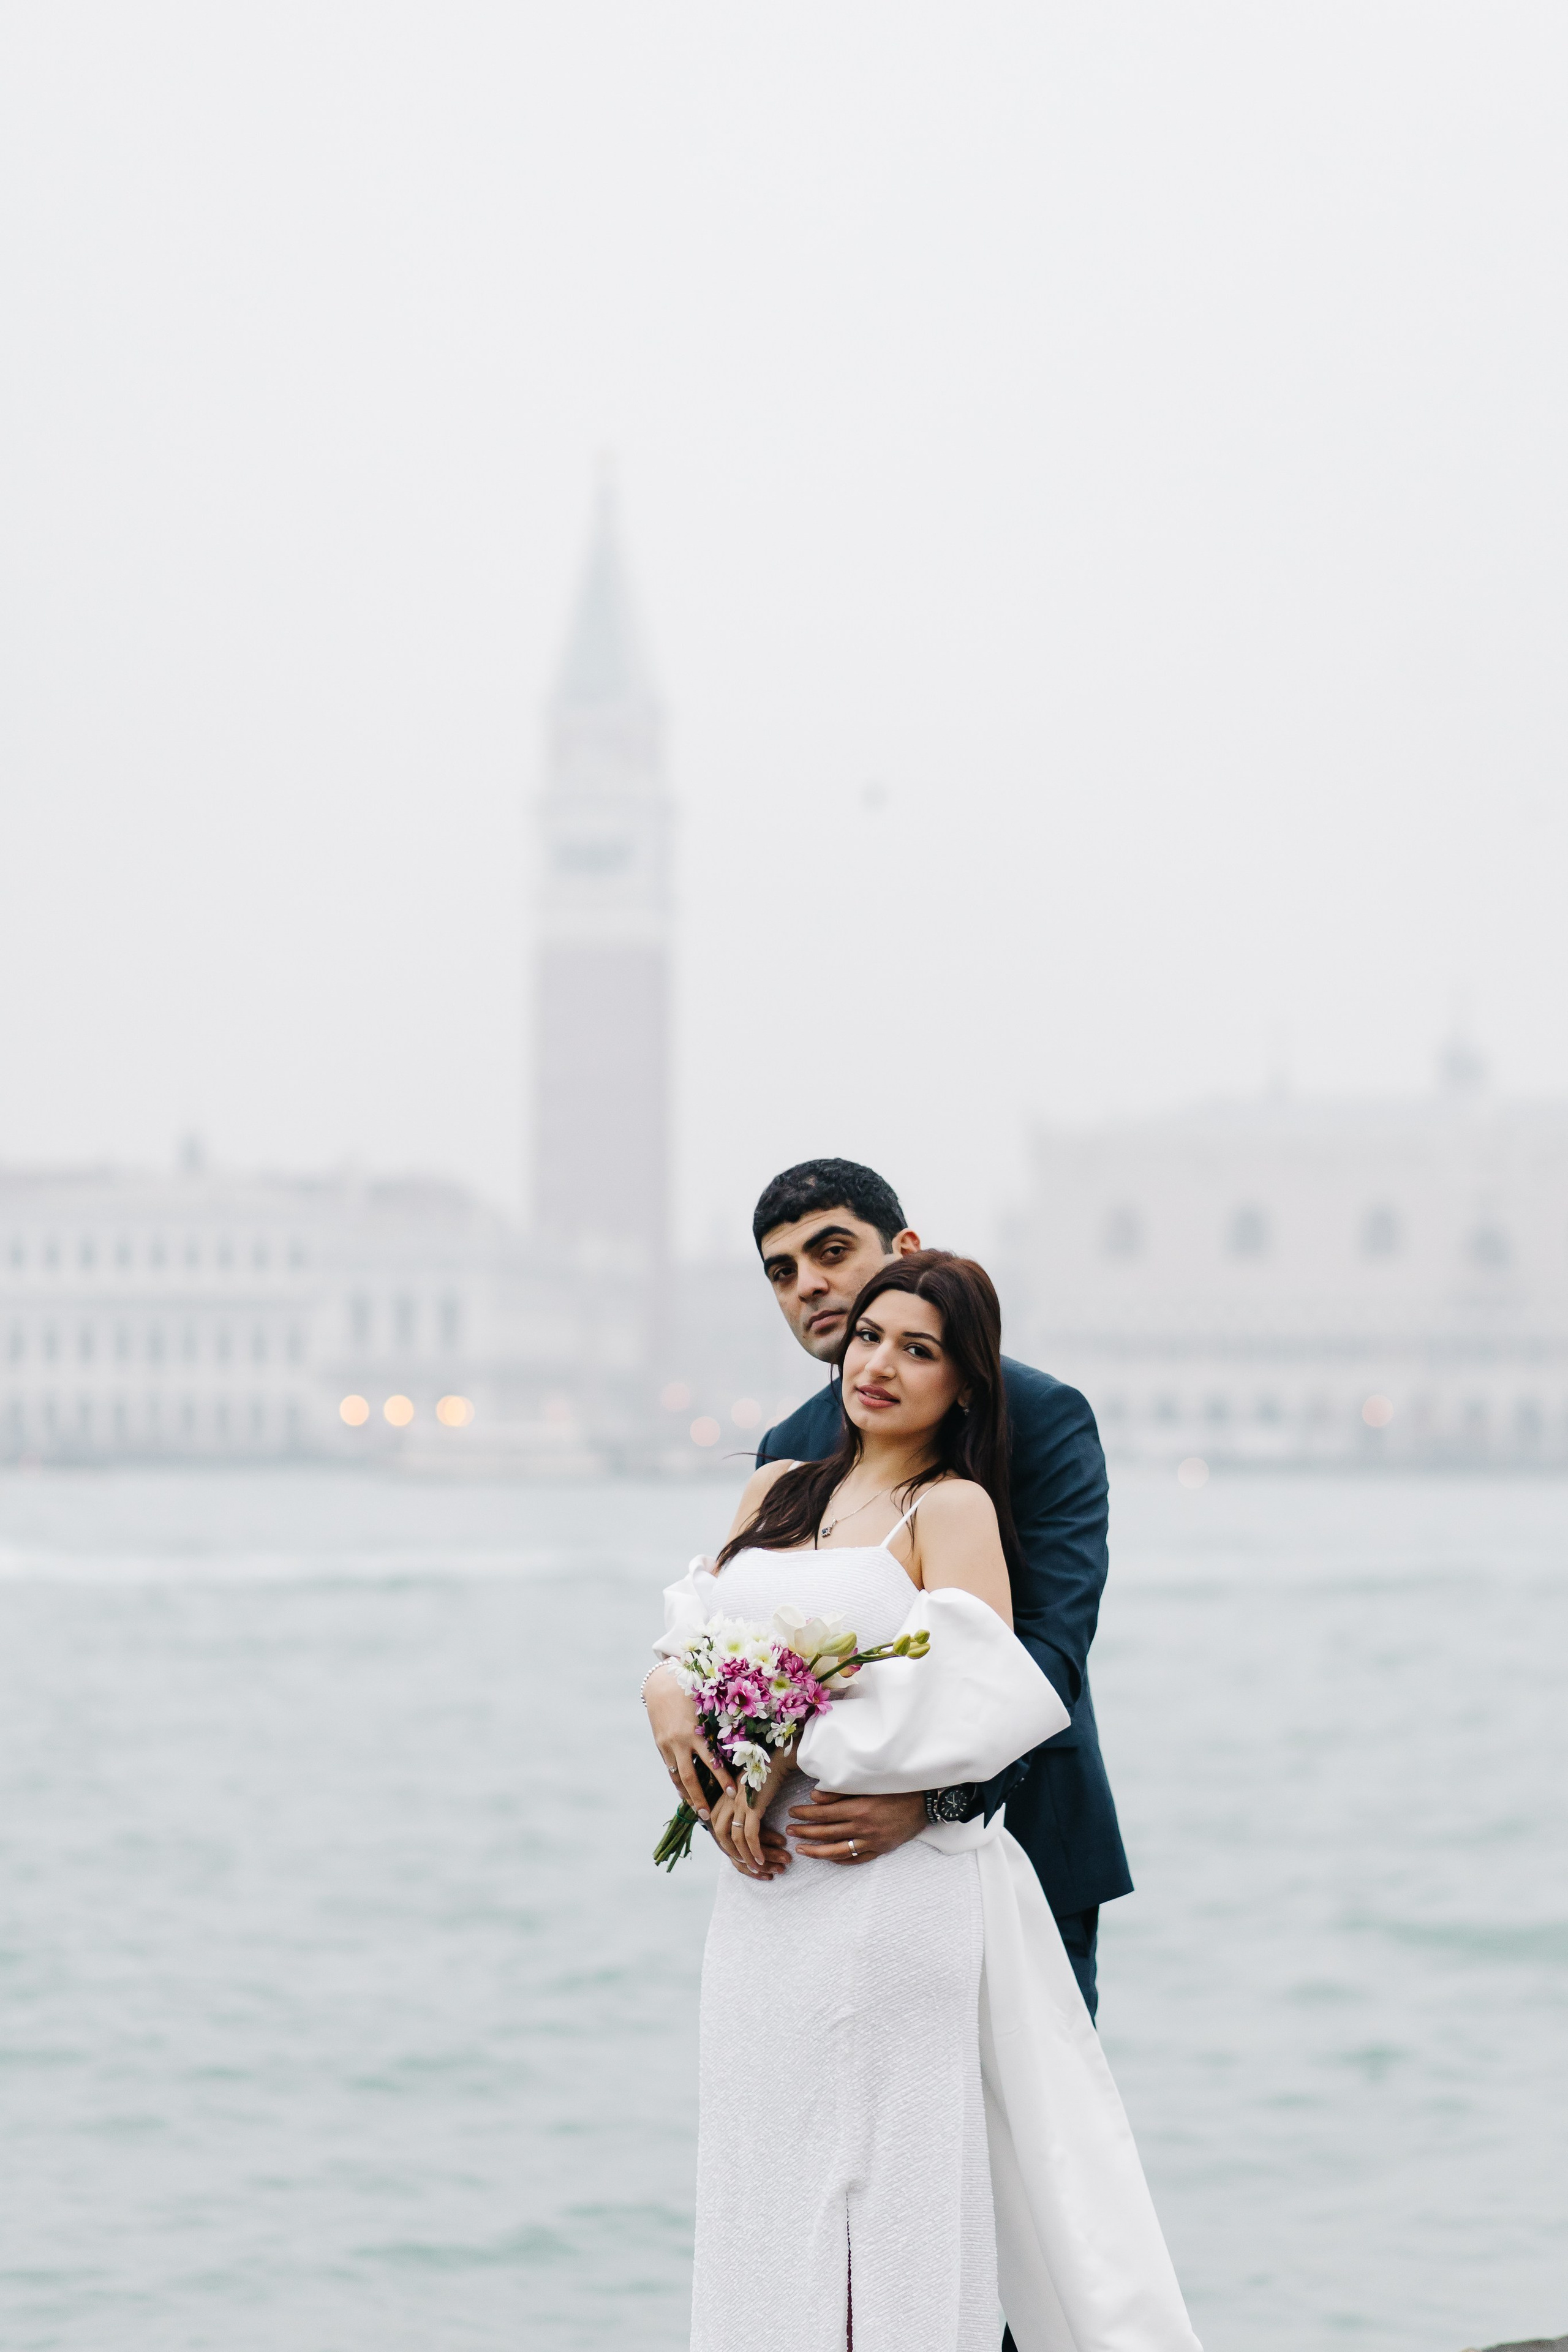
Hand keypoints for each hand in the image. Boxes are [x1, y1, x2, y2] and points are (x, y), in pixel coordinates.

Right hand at [645, 1665, 733, 1820]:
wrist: (660, 1684)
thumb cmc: (691, 1690)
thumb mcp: (708, 1704)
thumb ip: (723, 1721)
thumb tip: (748, 1733)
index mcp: (695, 1731)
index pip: (711, 1761)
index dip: (722, 1779)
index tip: (732, 1794)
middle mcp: (680, 1742)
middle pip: (691, 1778)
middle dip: (700, 1798)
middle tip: (709, 1816)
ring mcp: (668, 1746)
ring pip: (678, 1778)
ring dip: (688, 1797)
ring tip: (698, 1813)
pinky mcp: (661, 1746)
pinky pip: (671, 1770)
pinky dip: (679, 1784)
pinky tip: (685, 1795)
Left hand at [716, 1745, 795, 1878]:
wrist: (777, 1757)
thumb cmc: (765, 1772)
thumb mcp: (745, 1788)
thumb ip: (738, 1801)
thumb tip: (739, 1819)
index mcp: (723, 1795)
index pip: (715, 1824)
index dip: (723, 1842)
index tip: (734, 1854)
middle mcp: (727, 1800)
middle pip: (720, 1833)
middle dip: (731, 1852)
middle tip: (743, 1864)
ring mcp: (739, 1803)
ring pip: (736, 1838)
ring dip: (745, 1857)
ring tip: (756, 1868)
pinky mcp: (752, 1806)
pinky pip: (750, 1835)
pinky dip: (755, 1850)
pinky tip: (762, 1859)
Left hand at [786, 1787, 927, 1864]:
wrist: (926, 1802)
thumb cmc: (897, 1788)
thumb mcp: (869, 1784)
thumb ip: (841, 1791)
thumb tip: (815, 1796)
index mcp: (859, 1808)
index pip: (824, 1814)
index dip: (805, 1814)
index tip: (792, 1812)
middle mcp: (863, 1828)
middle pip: (827, 1833)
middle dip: (805, 1831)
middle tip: (789, 1830)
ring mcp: (872, 1841)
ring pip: (838, 1851)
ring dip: (817, 1851)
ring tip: (802, 1849)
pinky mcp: (880, 1850)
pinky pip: (856, 1859)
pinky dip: (841, 1861)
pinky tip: (829, 1859)